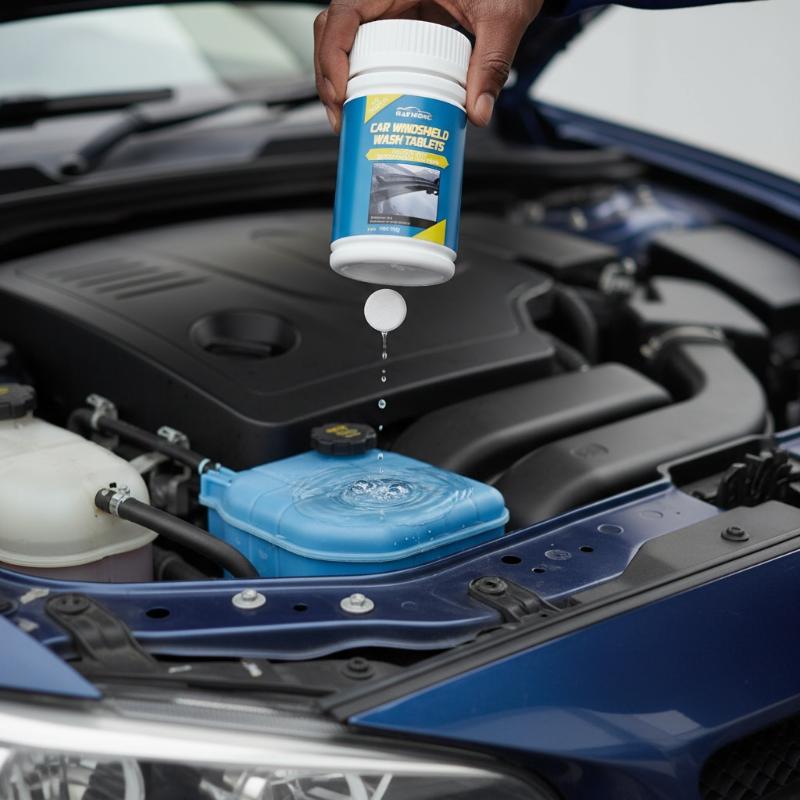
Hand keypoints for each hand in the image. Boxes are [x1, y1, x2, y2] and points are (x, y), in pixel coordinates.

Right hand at [314, 0, 544, 132]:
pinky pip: (369, 48)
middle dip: (330, 77)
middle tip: (342, 116)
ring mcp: (390, 8)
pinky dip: (364, 77)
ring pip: (346, 41)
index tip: (341, 93)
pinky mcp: (400, 23)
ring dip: (341, 80)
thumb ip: (492, 62)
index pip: (344, 13)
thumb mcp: (500, 15)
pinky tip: (373, 104)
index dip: (332, 54)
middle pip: (334, 31)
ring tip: (350, 117)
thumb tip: (478, 111)